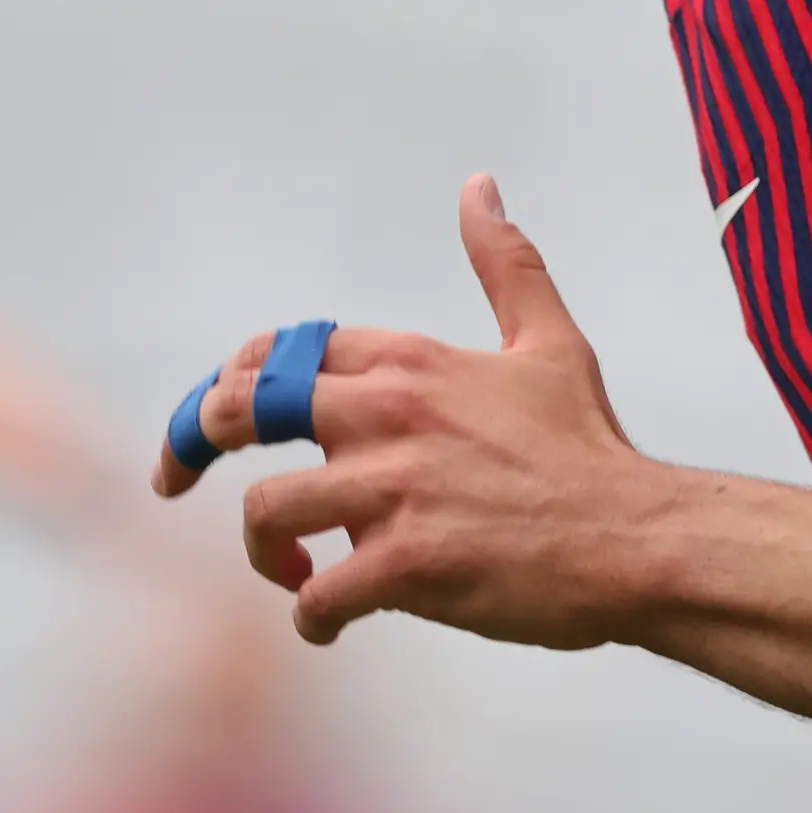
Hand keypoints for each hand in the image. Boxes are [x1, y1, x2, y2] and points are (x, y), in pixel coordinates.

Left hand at [154, 175, 669, 648]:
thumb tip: (479, 187)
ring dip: (264, 550)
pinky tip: (329, 625)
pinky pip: (317, 595)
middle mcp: (390, 415)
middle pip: (240, 407)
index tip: (216, 413)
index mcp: (412, 362)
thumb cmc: (589, 448)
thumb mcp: (548, 339)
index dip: (236, 376)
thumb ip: (506, 263)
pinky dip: (311, 617)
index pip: (287, 348)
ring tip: (291, 571)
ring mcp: (394, 492)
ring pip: (266, 510)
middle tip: (176, 477)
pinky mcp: (407, 565)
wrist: (635, 537)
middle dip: (193, 440)